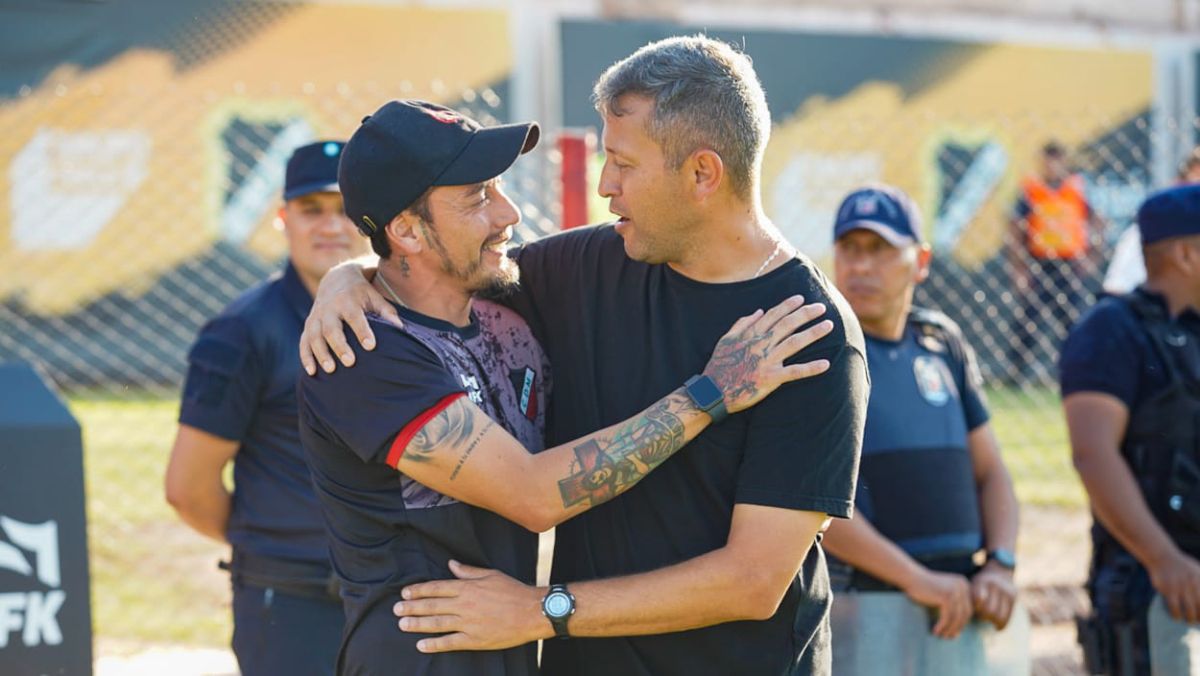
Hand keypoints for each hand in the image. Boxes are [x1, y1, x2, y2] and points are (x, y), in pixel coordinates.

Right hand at [299, 261, 399, 374]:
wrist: (336, 279)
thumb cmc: (361, 293)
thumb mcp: (375, 296)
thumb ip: (387, 312)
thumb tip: (400, 328)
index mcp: (347, 301)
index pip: (355, 317)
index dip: (362, 331)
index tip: (370, 346)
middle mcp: (329, 308)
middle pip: (332, 329)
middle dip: (340, 346)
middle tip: (350, 362)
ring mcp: (316, 317)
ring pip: (314, 336)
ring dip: (321, 353)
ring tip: (331, 370)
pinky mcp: (308, 325)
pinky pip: (304, 342)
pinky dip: (306, 357)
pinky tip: (312, 372)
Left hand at [393, 560, 549, 651]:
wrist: (532, 612)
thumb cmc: (513, 591)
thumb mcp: (491, 574)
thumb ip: (468, 571)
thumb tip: (451, 564)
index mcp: (467, 588)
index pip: (436, 588)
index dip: (418, 591)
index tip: (405, 593)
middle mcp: (464, 605)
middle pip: (432, 606)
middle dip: (412, 607)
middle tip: (396, 610)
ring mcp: (468, 624)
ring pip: (436, 624)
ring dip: (417, 624)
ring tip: (402, 624)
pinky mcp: (474, 640)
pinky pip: (450, 642)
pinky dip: (434, 644)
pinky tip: (421, 645)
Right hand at [703, 295, 833, 413]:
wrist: (713, 392)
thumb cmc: (718, 366)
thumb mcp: (726, 340)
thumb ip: (742, 324)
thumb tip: (759, 311)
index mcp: (750, 334)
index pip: (773, 315)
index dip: (788, 305)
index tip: (801, 298)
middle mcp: (760, 345)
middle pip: (788, 324)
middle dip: (806, 314)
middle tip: (821, 307)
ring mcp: (767, 361)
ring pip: (795, 343)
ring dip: (813, 333)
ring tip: (829, 326)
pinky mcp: (771, 378)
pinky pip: (795, 372)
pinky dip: (811, 368)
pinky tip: (826, 364)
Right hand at [901, 568, 972, 638]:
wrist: (910, 577)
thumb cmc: (922, 588)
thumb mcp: (941, 597)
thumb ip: (952, 609)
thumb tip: (958, 633)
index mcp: (963, 584)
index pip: (968, 609)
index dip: (961, 623)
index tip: (953, 633)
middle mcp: (962, 586)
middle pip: (965, 613)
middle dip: (957, 627)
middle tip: (948, 637)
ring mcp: (955, 590)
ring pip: (957, 617)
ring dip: (949, 629)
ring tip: (941, 636)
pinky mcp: (946, 596)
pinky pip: (947, 617)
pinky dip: (942, 626)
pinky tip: (935, 631)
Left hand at [971, 562, 1016, 629]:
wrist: (999, 572)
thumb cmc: (979, 585)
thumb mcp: (971, 586)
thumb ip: (967, 598)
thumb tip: (960, 617)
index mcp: (981, 581)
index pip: (979, 600)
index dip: (975, 608)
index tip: (973, 608)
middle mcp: (995, 584)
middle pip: (989, 611)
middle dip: (983, 616)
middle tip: (980, 615)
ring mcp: (1006, 590)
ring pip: (999, 616)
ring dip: (992, 621)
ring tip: (988, 618)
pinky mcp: (1013, 597)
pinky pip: (1007, 617)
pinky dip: (1001, 624)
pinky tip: (996, 625)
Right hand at [1148, 547, 1199, 623]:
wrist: (1162, 556)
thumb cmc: (1181, 565)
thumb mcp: (1196, 569)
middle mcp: (1193, 583)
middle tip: (1198, 620)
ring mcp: (1181, 586)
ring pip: (1189, 608)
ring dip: (1190, 618)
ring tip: (1190, 621)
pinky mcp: (1169, 589)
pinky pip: (1174, 606)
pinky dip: (1176, 614)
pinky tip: (1176, 617)